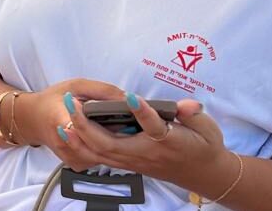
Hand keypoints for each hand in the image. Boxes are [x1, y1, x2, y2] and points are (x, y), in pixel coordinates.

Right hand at [14, 79, 126, 171]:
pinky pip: (98, 160)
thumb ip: (101, 90)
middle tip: (130, 123)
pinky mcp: (76, 164)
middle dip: (118, 134)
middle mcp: (64, 143)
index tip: (119, 114)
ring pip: (102, 156)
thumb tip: (127, 98)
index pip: (82, 126)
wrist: (34, 119)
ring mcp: (70, 156)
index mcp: (60, 118)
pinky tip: (109, 139)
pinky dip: (107, 151)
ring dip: (114, 145)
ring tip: (121, 129)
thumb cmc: (55, 99)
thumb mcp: (76, 85)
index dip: (105, 121)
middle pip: (99, 145)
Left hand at [61, 91, 224, 188]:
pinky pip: (101, 158)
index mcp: (168, 141)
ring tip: (63, 116)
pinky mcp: (129, 163)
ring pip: (101, 153)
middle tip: (72, 101)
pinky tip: (69, 132)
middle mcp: (146, 153)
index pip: (153, 126)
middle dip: (87, 124)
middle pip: (112, 144)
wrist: (203, 174)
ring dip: (80, 136)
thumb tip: (189, 105)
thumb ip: (194, 115)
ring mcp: (135, 161)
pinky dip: (83, 147)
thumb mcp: (207, 128)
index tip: (128, 96)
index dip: (141, 112)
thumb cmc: (204, 146)